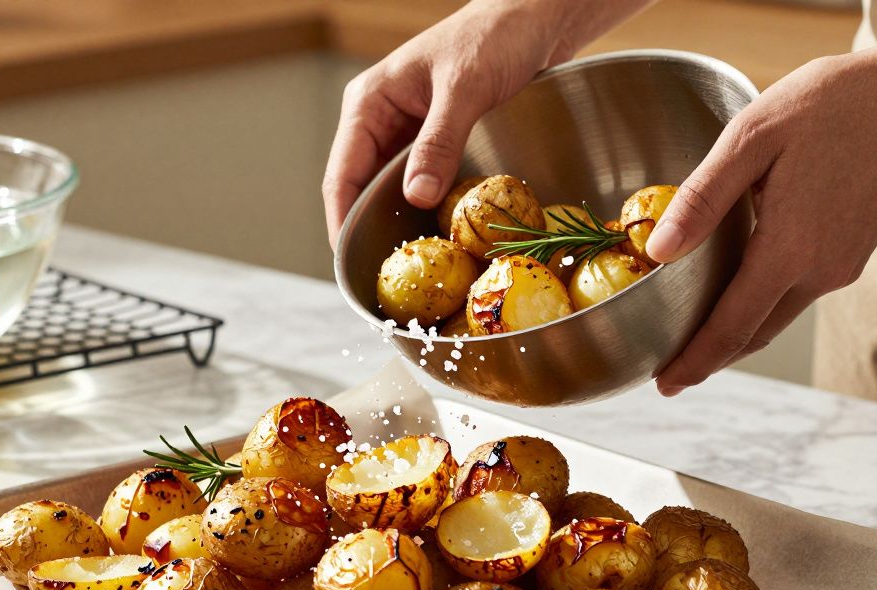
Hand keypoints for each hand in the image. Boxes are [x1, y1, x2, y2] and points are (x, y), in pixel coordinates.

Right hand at [321, 0, 633, 246]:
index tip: (350, 260)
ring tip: (412, 265)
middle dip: (371, 230)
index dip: (341, 221)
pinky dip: (429, 211)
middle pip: (361, 190)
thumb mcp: (465, 88)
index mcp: (369, 103)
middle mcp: (381, 122)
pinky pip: (424, 185)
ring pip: (393, 191)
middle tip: (386, 276)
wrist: (535, 19)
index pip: (341, 175)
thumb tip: (416, 196)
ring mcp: (408, 135)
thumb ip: (439, 141)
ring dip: (402, 223)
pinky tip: (442, 237)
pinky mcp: (437, 144)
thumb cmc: (496, 37)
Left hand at [645, 52, 876, 396]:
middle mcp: (820, 271)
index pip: (732, 326)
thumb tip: (659, 251)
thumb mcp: (752, 138)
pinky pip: (796, 294)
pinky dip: (761, 307)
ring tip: (694, 340)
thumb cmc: (833, 106)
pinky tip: (736, 295)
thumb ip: (703, 199)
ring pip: (777, 316)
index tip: (662, 385)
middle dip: (709, 357)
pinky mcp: (852, 255)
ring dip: (735, 334)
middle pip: (754, 334)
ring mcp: (841, 266)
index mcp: (790, 249)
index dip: (694, 361)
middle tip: (667, 374)